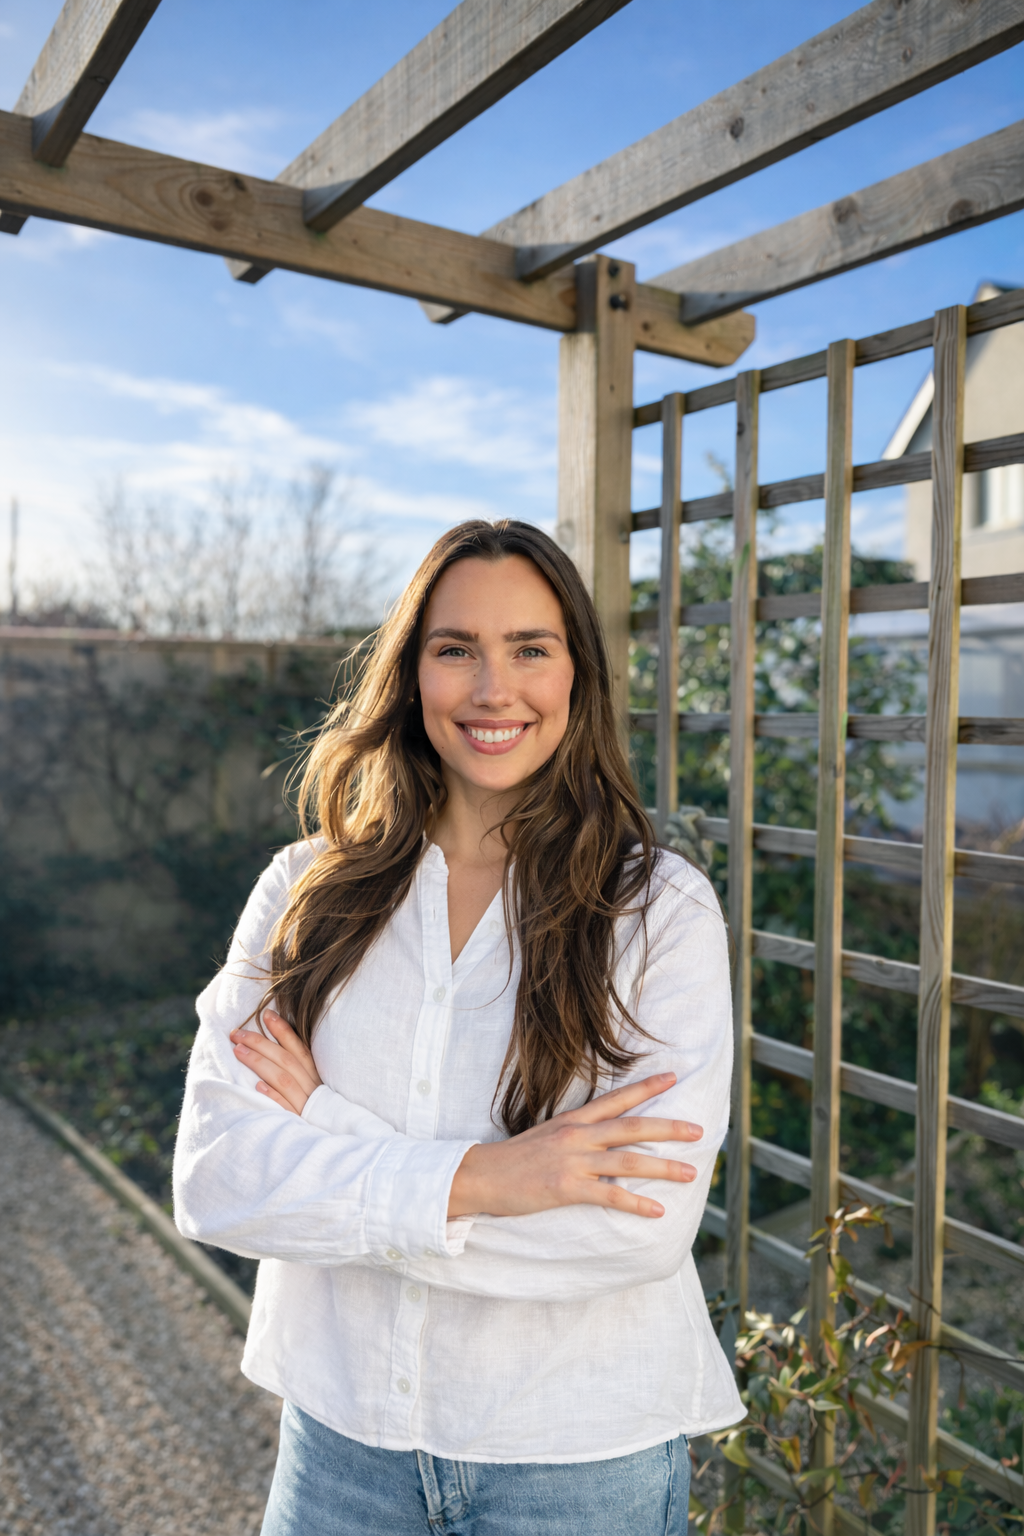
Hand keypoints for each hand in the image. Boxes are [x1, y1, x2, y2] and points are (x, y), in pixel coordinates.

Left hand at [230, 1010, 322, 1115]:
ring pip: (282, 1079)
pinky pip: (286, 1107)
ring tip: (238, 1051)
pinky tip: (259, 1086)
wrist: (335, 1136)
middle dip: (260, 1043)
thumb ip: (297, 1066)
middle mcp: (311, 1085)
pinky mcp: (299, 1121)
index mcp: (315, 1073)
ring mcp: (305, 1103)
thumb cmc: (317, 1107)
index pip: (298, 1048)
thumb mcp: (312, 1084)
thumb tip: (274, 1043)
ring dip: (260, 1063)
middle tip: (237, 1033)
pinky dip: (274, 1096)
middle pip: (285, 1060)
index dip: (283, 1030)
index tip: (266, 1014)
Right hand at [448, 1073, 701, 1220]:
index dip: (646, 1088)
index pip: (616, 1099)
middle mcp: (577, 1136)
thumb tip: (602, 1140)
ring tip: (691, 1173)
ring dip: (663, 1167)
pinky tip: (657, 1210)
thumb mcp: (546, 1137)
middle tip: (699, 1130)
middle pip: (632, 1127)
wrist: (480, 1176)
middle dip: (669, 1128)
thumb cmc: (512, 1160)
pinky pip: (609, 1195)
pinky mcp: (566, 1188)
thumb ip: (575, 1136)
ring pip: (628, 1160)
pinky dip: (636, 1202)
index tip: (672, 1078)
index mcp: (573, 1121)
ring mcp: (573, 1161)